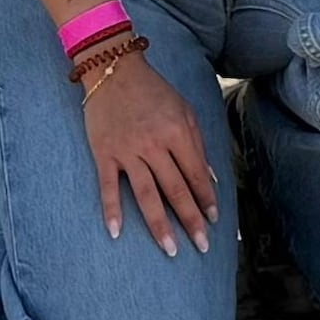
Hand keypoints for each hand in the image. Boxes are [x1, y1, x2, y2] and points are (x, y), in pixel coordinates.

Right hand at [81, 47, 221, 255]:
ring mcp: (127, 150)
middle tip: (202, 245)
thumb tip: (211, 179)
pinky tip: (116, 232)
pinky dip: (112, 210)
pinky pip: (108, 187)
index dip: (207, 199)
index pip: (196, 174)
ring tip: (170, 250)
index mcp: (177, 131)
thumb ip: (198, 144)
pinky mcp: (104, 153)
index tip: (214, 220)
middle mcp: (154, 143)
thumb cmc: (153, 91)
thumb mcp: (183, 110)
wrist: (113, 69)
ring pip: (147, 194)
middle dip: (191, 220)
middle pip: (175, 189)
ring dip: (159, 225)